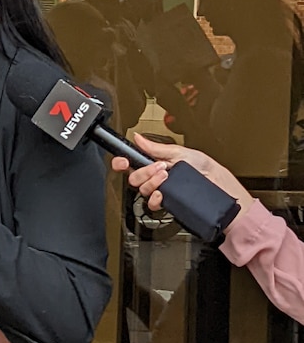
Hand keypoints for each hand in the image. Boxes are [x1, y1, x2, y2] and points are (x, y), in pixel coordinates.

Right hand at [111, 134, 253, 223]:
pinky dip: (156, 198)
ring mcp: (161, 191)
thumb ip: (157, 147)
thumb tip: (139, 138)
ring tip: (168, 176)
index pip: (132, 163)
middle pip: (134, 177)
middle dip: (145, 171)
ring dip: (153, 182)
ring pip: (142, 190)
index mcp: (156, 162)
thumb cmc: (206, 170)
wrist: (220, 187)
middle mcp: (156, 177)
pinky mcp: (167, 203)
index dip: (122, 162)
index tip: (122, 161)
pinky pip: (152, 204)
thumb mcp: (180, 152)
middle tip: (160, 167)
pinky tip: (164, 193)